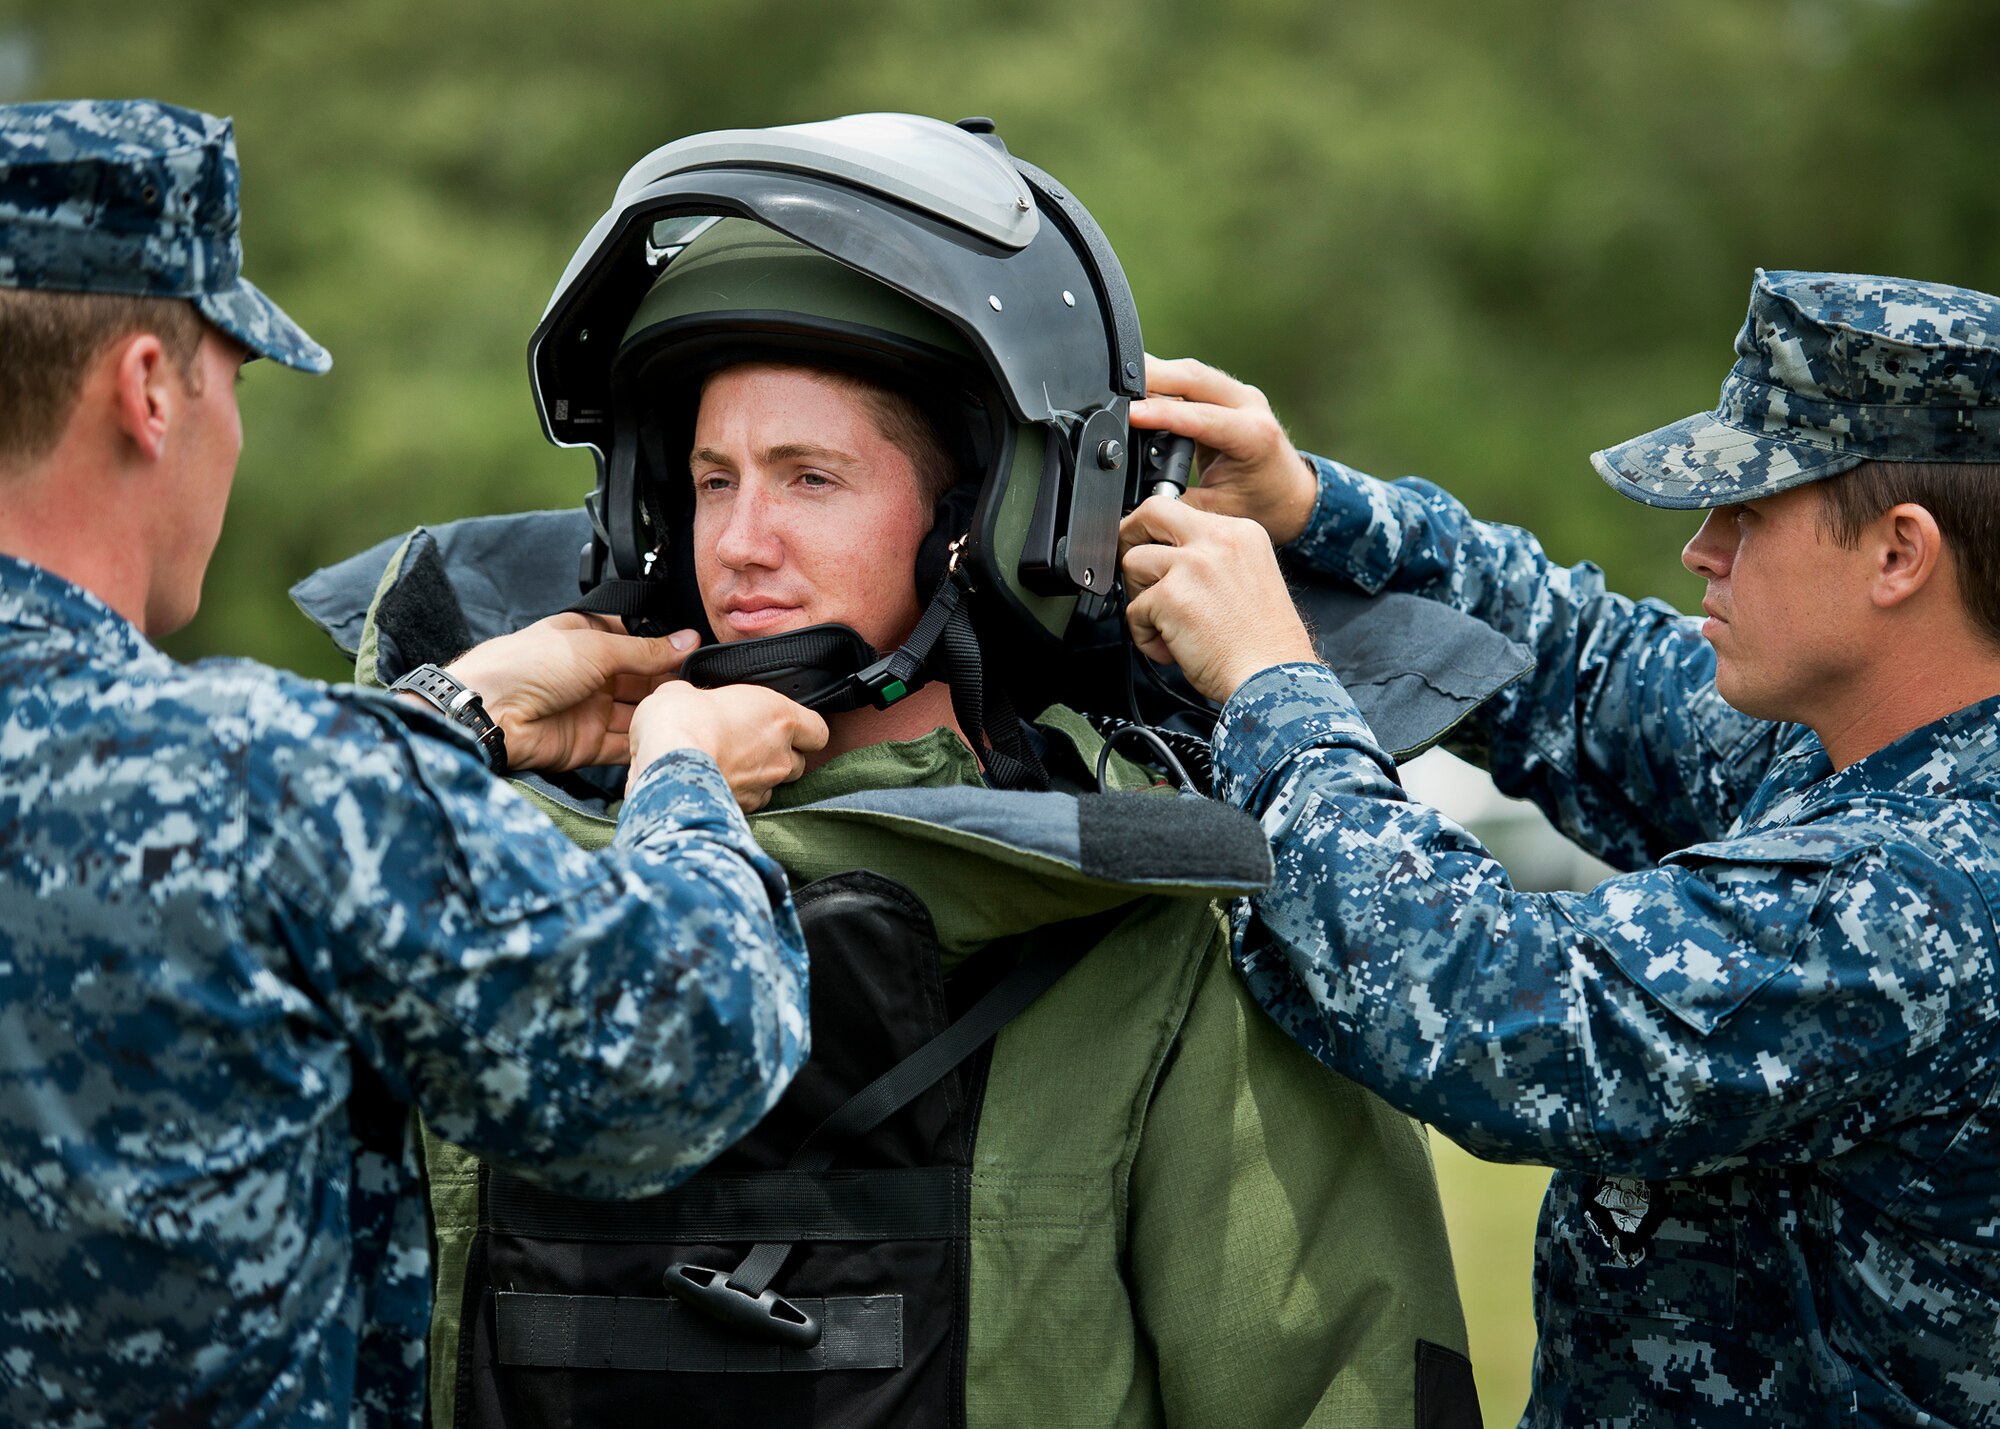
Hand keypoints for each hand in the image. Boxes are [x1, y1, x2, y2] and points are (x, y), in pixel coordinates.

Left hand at [442, 614, 698, 772]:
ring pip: (637, 711)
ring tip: (695, 709)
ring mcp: (590, 709)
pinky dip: (646, 741)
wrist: (490, 713)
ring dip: (661, 711)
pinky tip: (673, 735)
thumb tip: (688, 640)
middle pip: (641, 678)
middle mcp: (590, 673)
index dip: (665, 645)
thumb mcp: (595, 647)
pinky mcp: (589, 743)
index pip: (636, 640)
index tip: (698, 650)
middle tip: (705, 682)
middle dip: (669, 681)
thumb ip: (645, 650)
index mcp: (587, 638)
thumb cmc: (528, 665)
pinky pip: (625, 744)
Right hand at [627, 682, 829, 812]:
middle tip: (749, 745)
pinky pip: (752, 802)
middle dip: (779, 756)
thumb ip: (699, 695)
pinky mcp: (745, 808)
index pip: (817, 730)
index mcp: (779, 716)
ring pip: (775, 784)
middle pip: (798, 761)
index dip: (804, 731)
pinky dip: (740, 795)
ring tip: (731, 767)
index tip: (786, 727)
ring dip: (760, 777)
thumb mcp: (684, 692)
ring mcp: (764, 785)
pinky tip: (717, 784)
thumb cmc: (679, 723)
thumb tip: (685, 698)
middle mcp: (780, 754)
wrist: (664, 767)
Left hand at [1119, 494, 1319, 703]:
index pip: (1184, 512)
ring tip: (1164, 625)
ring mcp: (1192, 565)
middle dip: (1130, 536)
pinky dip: (1145, 636)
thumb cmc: (1264, 644)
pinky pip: (1134, 610)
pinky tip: (1171, 649)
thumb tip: (1169, 558)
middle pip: (1152, 512)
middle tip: (1134, 568)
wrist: (1272, 676)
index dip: (1162, 535)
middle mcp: (1217, 540)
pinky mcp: (1170, 595)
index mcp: (1241, 533)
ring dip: (1140, 597)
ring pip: (1133, 563)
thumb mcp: (1249, 578)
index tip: (1157, 553)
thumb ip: (1213, 560)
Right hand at [1129, 355, 1317, 545]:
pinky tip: (1137, 388)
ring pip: (1188, 372)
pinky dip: (1162, 382)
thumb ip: (1179, 501)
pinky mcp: (1225, 393)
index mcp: (1254, 435)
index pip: (1201, 416)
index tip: (1129, 414)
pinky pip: (1188, 379)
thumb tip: (1138, 499)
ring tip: (1118, 383)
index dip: (1162, 414)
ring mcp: (1238, 394)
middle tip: (1113, 383)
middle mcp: (1249, 405)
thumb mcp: (1217, 511)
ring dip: (1153, 375)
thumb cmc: (1263, 505)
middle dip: (1151, 377)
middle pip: (1192, 377)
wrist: (1292, 496)